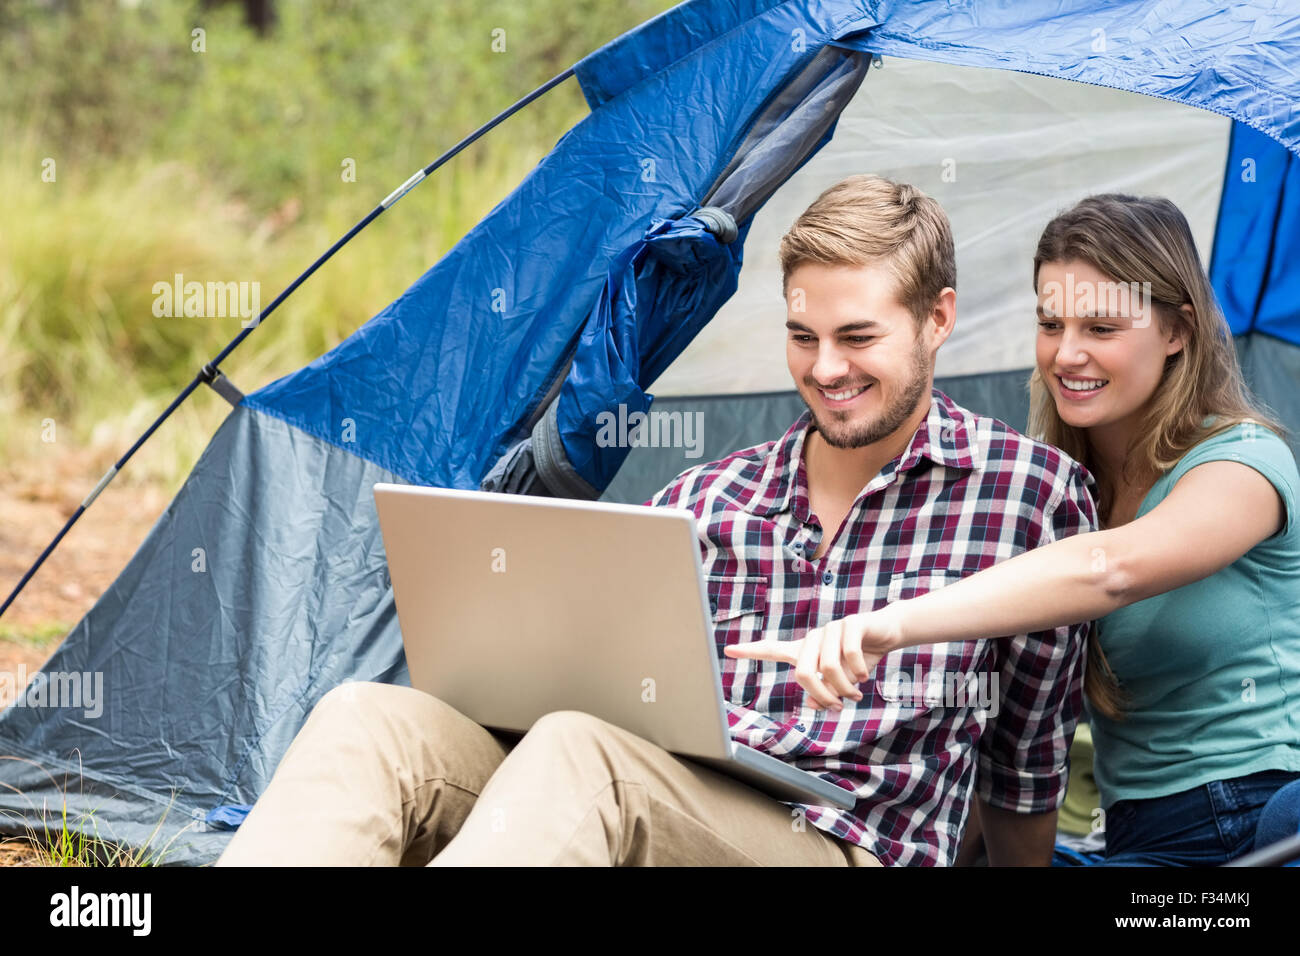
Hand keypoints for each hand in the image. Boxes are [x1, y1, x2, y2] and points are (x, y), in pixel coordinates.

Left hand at [722, 607, 903, 710]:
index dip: (751, 651)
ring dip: (845, 688)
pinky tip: (865, 677)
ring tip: (855, 694)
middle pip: (803, 673)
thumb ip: (825, 693)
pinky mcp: (851, 623)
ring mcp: (831, 629)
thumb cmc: (858, 659)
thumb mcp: (841, 682)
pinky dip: (858, 672)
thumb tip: (813, 704)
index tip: (728, 650)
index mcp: (805, 650)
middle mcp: (813, 638)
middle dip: (821, 695)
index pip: (773, 649)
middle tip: (837, 707)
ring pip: (829, 667)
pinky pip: (850, 654)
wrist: (886, 634)